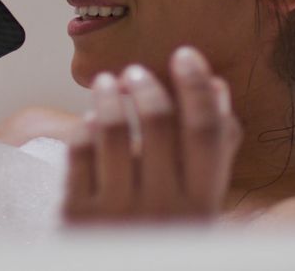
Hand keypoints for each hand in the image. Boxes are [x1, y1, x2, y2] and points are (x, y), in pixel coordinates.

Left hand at [63, 46, 241, 223]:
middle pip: (160, 122)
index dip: (198, 86)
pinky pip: (78, 153)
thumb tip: (217, 87)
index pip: (208, 132)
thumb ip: (214, 153)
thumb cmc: (162, 239)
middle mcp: (163, 211)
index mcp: (201, 208)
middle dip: (147, 84)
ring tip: (107, 83)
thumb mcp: (200, 207)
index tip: (186, 55)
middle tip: (137, 71)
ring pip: (114, 129)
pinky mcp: (77, 217)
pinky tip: (90, 119)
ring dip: (110, 96)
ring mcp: (117, 215)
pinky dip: (84, 127)